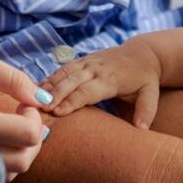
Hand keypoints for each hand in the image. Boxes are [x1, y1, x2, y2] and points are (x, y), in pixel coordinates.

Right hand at [0, 58, 51, 182]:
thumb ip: (14, 81)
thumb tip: (42, 100)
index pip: (28, 134)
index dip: (33, 117)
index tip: (24, 104)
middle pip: (23, 160)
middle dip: (31, 138)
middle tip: (21, 117)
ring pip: (9, 173)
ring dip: (19, 153)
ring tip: (9, 129)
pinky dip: (4, 163)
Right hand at [42, 40, 162, 127]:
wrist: (143, 54)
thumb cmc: (145, 79)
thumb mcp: (150, 94)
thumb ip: (146, 111)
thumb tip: (142, 129)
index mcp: (111, 78)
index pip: (88, 91)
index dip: (72, 101)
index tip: (58, 112)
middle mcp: (97, 68)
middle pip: (71, 81)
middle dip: (54, 94)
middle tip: (38, 109)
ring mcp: (89, 62)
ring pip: (64, 72)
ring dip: (48, 85)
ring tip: (31, 99)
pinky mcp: (83, 60)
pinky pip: (64, 68)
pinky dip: (50, 78)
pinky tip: (36, 89)